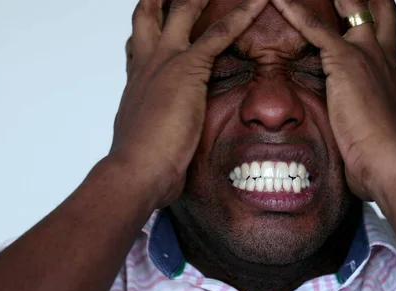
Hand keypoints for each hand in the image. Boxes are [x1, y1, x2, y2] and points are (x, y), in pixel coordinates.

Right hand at [110, 0, 267, 207]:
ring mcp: (166, 61)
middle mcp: (147, 64)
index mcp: (137, 80)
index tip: (153, 15)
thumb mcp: (143, 136)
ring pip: (183, 11)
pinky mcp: (189, 68)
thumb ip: (152, 127)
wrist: (137, 169)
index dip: (147, 26)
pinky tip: (257, 2)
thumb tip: (156, 139)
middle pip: (149, 15)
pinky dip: (241, 15)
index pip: (139, 43)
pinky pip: (219, 33)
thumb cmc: (141, 162)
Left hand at [271, 0, 395, 200]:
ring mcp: (367, 56)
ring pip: (352, 8)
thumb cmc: (385, 158)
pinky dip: (294, 10)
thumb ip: (368, 126)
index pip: (384, 38)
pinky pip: (316, 27)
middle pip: (379, 11)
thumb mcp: (378, 134)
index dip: (374, 23)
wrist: (392, 162)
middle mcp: (384, 59)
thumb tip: (358, 143)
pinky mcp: (345, 61)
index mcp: (392, 76)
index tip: (363, 17)